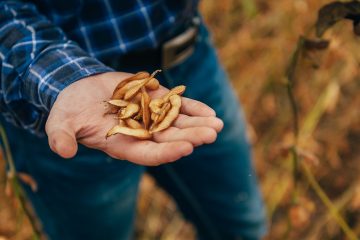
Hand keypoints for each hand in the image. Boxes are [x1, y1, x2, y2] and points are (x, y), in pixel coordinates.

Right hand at [45, 72, 222, 165]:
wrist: (80, 90)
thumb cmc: (69, 110)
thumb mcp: (62, 122)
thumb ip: (62, 136)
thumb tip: (63, 151)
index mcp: (123, 145)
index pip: (148, 154)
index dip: (166, 152)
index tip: (186, 149)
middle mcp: (141, 134)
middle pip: (170, 139)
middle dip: (191, 137)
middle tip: (211, 135)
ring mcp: (151, 117)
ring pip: (178, 124)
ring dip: (198, 124)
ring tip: (217, 125)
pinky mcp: (155, 100)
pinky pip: (177, 106)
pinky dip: (192, 108)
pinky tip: (209, 112)